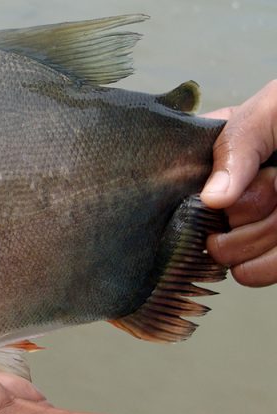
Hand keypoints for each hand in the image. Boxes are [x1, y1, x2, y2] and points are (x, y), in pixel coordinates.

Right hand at [201, 80, 276, 286]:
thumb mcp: (271, 111)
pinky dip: (264, 265)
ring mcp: (256, 220)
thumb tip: (211, 199)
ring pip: (230, 251)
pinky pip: (256, 272)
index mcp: (224, 150)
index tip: (214, 184)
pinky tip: (269, 250)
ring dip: (259, 234)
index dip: (189, 187)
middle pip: (206, 221)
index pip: (177, 178)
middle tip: (273, 182)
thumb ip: (236, 144)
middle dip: (244, 208)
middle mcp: (234, 187)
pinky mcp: (276, 246)